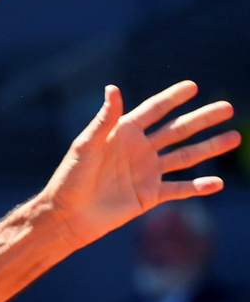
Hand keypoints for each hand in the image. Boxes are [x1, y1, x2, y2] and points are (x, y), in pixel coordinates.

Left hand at [42, 81, 240, 248]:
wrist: (67, 215)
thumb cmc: (70, 178)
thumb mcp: (86, 145)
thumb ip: (104, 120)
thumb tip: (113, 88)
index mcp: (123, 133)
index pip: (153, 111)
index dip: (172, 98)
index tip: (192, 86)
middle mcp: (139, 150)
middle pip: (177, 130)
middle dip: (202, 119)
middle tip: (227, 107)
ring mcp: (147, 172)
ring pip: (185, 156)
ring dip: (209, 148)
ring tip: (234, 137)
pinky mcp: (150, 195)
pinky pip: (180, 189)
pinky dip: (198, 187)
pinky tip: (217, 182)